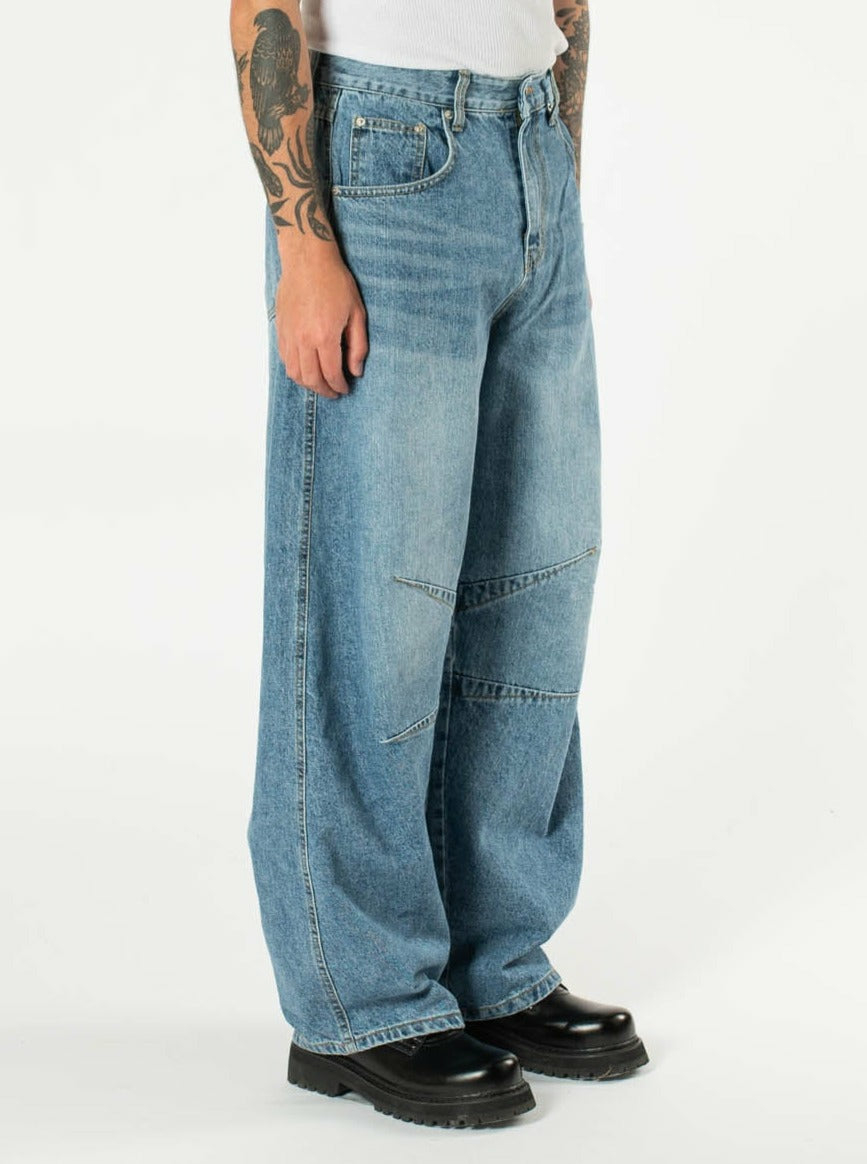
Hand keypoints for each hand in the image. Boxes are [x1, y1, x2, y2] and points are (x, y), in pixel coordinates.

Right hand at [275, 241, 367, 398]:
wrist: (308, 260)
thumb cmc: (335, 282)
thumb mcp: (357, 313)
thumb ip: (358, 346)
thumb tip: (356, 371)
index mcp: (325, 336)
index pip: (331, 374)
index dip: (339, 386)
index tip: (346, 389)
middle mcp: (303, 339)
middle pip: (311, 379)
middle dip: (324, 391)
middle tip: (334, 392)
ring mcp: (289, 335)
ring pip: (294, 373)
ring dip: (308, 384)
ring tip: (320, 384)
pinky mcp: (280, 329)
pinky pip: (285, 359)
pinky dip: (295, 370)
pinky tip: (306, 369)